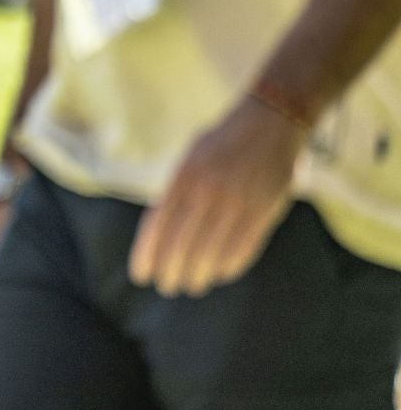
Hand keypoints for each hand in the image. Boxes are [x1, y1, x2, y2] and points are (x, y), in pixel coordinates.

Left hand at [128, 96, 305, 296]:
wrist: (270, 122)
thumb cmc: (221, 143)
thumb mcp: (189, 159)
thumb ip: (176, 192)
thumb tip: (157, 232)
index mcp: (184, 177)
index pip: (159, 225)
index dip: (148, 253)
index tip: (140, 275)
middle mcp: (208, 191)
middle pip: (183, 244)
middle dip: (172, 270)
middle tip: (166, 287)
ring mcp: (238, 202)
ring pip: (213, 252)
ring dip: (200, 274)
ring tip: (191, 285)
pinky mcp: (264, 211)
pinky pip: (244, 248)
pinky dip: (230, 266)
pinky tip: (220, 274)